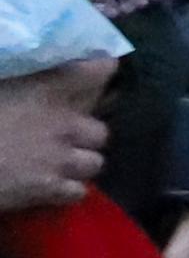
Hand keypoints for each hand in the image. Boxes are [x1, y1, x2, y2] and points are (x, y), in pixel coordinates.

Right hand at [0, 61, 110, 214]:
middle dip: (86, 132)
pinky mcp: (53, 191)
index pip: (95, 72)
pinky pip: (78, 191)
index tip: (100, 66)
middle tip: (66, 132)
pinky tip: (51, 184)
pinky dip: (68, 189)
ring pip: (95, 162)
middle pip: (100, 130)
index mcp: (45, 91)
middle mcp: (64, 125)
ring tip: (60, 160)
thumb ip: (19, 76)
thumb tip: (28, 80)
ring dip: (80, 161)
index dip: (100, 68)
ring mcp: (61, 161)